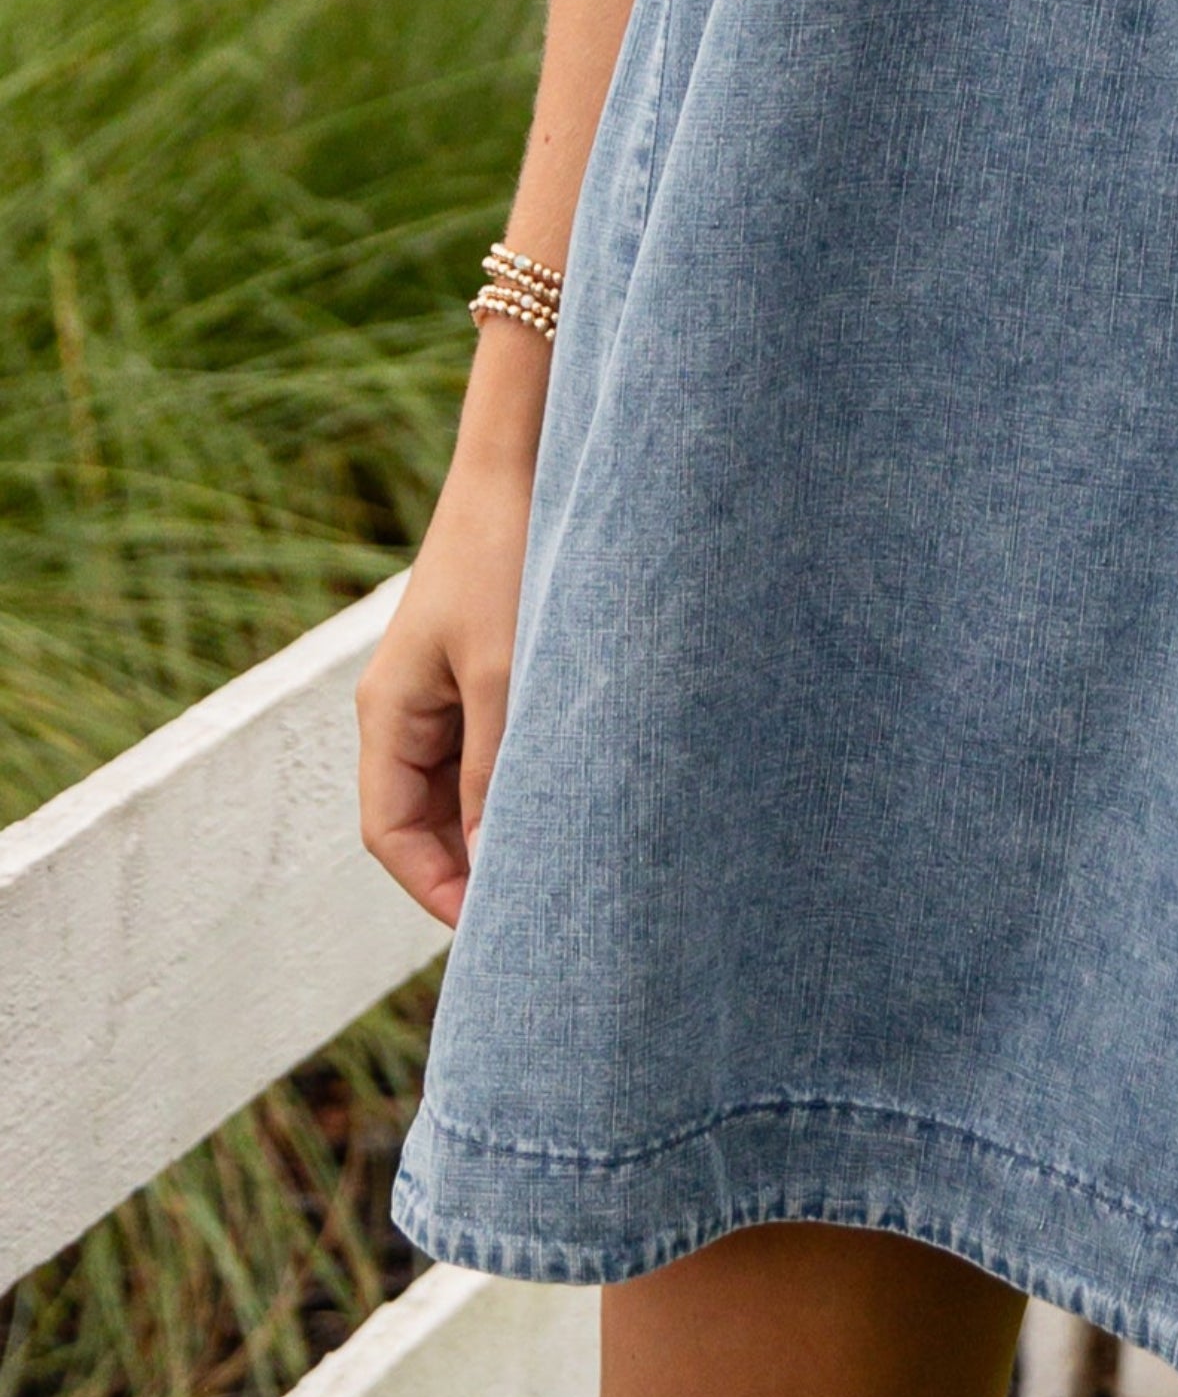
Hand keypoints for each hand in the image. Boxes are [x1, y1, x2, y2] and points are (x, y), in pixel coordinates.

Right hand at [356, 358, 540, 923]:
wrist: (527, 465)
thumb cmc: (510, 560)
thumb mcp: (506, 674)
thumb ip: (494, 771)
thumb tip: (496, 862)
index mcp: (388, 712)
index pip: (389, 832)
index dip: (433, 889)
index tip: (491, 931)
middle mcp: (408, 707)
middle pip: (422, 818)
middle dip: (467, 868)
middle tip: (533, 913)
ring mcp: (446, 688)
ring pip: (461, 786)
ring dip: (498, 826)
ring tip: (559, 868)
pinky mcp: (486, 669)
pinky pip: (490, 748)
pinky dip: (518, 781)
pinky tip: (569, 802)